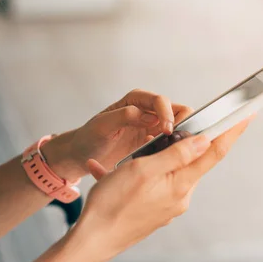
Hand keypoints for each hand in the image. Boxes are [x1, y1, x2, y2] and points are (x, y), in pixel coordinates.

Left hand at [42, 90, 192, 178]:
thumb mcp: (102, 126)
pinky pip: (171, 146)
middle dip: (181, 125)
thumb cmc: (88, 137)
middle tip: (177, 142)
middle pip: (178, 112)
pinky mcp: (153, 145)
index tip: (167, 131)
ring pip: (179, 129)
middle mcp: (148, 112)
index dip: (167, 114)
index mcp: (136, 101)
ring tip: (172, 153)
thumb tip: (148, 115)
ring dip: (180, 140)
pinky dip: (172, 151)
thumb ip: (124, 116)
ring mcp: (153, 129)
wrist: (81, 156)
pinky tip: (164, 160)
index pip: (161, 101)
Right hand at [72, 117, 253, 261]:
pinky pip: (156, 185)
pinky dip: (141, 174)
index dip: (232, 131)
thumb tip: (203, 140)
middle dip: (188, 142)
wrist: (93, 240)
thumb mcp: (142, 170)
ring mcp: (169, 206)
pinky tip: (115, 175)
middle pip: (194, 161)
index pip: (214, 151)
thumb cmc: (112, 204)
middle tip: (177, 127)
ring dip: (157, 159)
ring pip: (172, 172)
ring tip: (130, 159)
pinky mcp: (156, 212)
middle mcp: (180, 197)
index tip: (247, 114)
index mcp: (180, 185)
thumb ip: (175, 154)